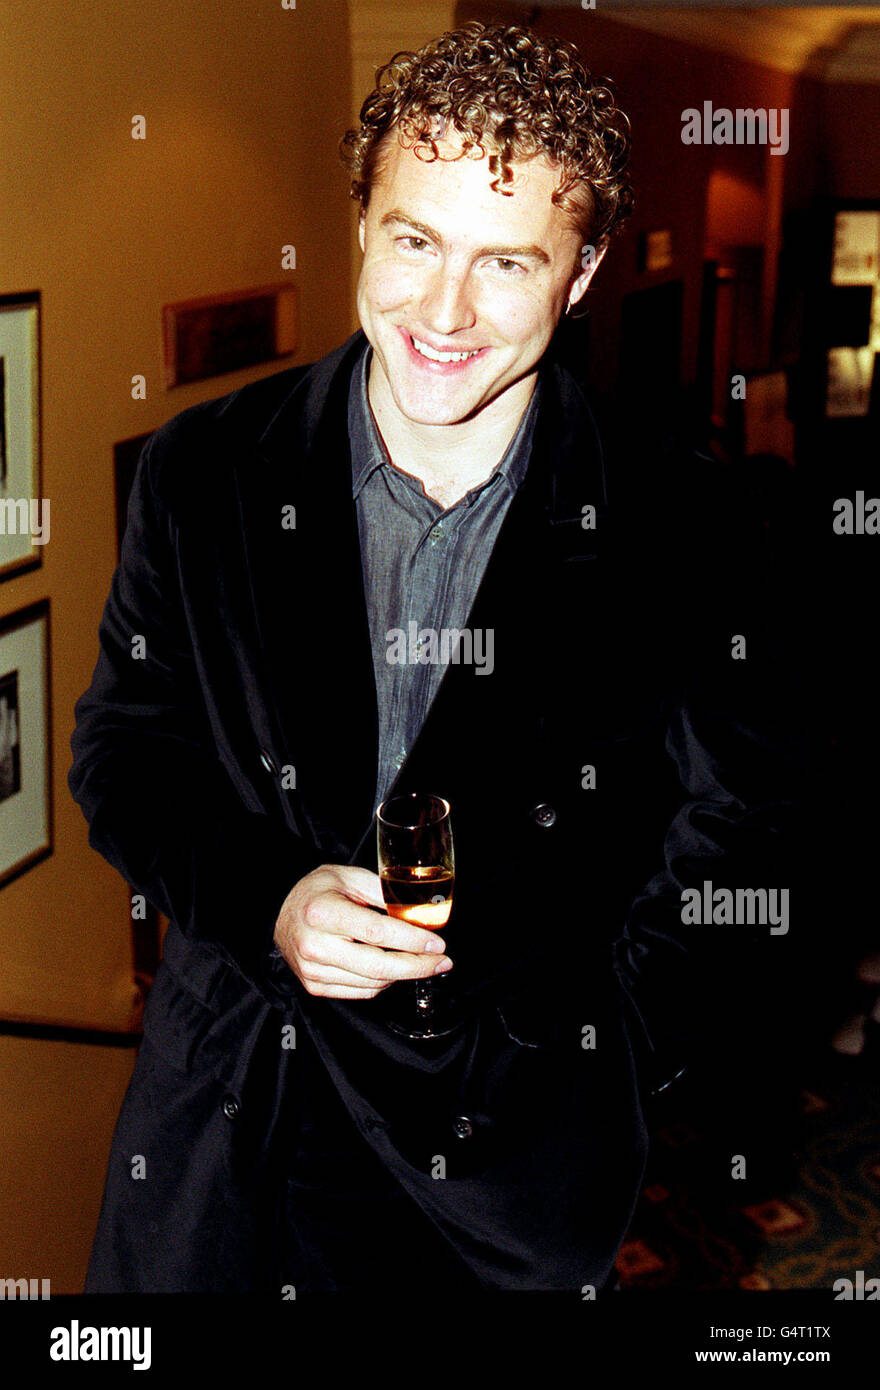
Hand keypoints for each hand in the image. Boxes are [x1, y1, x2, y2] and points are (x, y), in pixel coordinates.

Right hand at [273, 864, 452, 998]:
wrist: (279, 912)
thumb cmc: (317, 891)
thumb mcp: (349, 877)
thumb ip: (383, 892)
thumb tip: (421, 910)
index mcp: (323, 913)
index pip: (378, 932)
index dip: (413, 941)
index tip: (438, 944)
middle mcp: (315, 945)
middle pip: (378, 966)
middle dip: (417, 966)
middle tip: (442, 962)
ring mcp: (313, 970)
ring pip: (373, 983)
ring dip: (403, 975)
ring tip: (420, 962)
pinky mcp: (314, 986)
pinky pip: (360, 992)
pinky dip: (384, 983)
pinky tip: (394, 970)